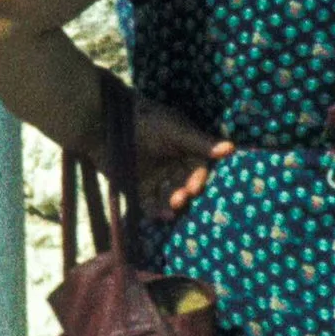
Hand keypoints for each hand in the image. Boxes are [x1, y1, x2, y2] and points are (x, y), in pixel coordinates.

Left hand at [133, 100, 229, 220]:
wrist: (102, 123)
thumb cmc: (143, 119)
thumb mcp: (174, 130)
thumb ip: (200, 142)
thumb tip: (231, 149)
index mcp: (184, 147)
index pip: (198, 167)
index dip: (198, 178)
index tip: (195, 187)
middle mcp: (172, 164)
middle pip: (185, 184)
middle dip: (185, 193)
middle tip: (181, 199)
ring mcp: (154, 177)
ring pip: (168, 196)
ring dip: (172, 204)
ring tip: (171, 210)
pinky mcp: (137, 187)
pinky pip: (149, 203)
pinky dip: (155, 211)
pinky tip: (160, 216)